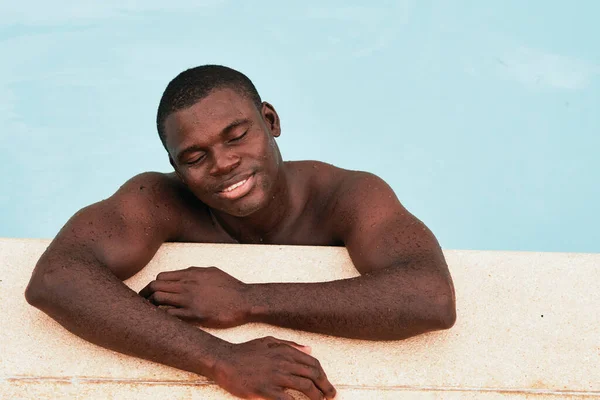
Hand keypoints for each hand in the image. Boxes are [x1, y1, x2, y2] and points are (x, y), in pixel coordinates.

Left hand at [139, 266, 250, 327]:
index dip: (154, 287)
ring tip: (154, 315)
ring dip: (153, 307)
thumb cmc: (230, 287)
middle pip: (154, 287)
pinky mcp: (194, 315)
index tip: (153, 295)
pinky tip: (166, 321)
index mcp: (190, 274)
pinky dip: (163, 317)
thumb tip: (183, 273)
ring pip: (158, 300)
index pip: (160, 278)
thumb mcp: (211, 271)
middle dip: (146, 296)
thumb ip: (194, 271)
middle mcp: (187, 285)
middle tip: (146, 305)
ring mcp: (189, 300)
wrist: (245, 300)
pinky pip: (169, 315)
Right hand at [213, 336, 335, 399]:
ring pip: (305, 386)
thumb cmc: (244, 352)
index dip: (323, 375)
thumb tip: (309, 348)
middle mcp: (283, 362)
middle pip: (313, 375)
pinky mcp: (265, 390)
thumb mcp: (268, 341)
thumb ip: (290, 345)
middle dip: (326, 387)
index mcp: (285, 351)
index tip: (327, 384)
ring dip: (317, 396)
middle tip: (331, 396)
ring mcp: (275, 376)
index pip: (313, 363)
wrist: (223, 361)